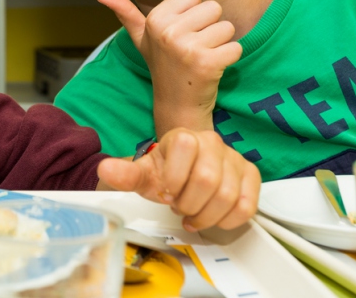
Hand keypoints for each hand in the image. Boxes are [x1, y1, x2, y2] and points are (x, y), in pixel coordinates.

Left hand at [97, 128, 260, 230]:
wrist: (180, 175)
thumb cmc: (163, 174)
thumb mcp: (142, 175)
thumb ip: (125, 174)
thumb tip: (106, 169)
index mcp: (185, 137)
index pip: (185, 150)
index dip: (174, 180)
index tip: (165, 193)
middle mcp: (213, 142)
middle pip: (208, 180)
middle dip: (189, 203)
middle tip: (179, 207)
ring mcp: (234, 159)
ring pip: (228, 196)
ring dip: (206, 215)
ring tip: (193, 213)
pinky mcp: (249, 176)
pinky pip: (247, 205)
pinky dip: (228, 219)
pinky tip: (213, 217)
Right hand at [98, 0, 240, 131]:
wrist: (176, 104)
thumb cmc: (163, 65)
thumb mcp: (142, 39)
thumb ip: (126, 14)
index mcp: (155, 19)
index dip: (194, 12)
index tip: (182, 32)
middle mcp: (168, 32)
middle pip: (214, 7)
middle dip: (210, 27)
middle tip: (193, 48)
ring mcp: (187, 48)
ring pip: (227, 27)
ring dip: (221, 44)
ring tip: (202, 58)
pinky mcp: (207, 64)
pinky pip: (235, 47)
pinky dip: (230, 58)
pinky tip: (213, 69)